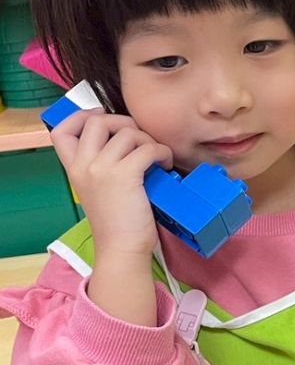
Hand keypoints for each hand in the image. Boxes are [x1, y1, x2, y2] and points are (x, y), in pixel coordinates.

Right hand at [49, 108, 172, 258]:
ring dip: (148, 141)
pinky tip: (164, 166)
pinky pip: (148, 148)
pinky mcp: (125, 175)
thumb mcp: (97, 190)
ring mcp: (102, 169)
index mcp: (73, 169)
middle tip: (138, 139)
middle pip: (96, 121)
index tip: (100, 117)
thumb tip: (126, 139)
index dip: (80, 116)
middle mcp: (83, 165)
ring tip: (155, 158)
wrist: (121, 249)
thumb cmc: (116, 222)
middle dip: (123, 122)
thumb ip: (100, 165)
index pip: (61, 130)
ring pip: (128, 133)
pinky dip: (162, 153)